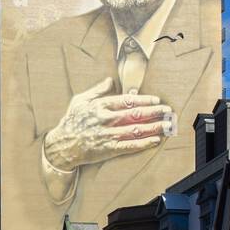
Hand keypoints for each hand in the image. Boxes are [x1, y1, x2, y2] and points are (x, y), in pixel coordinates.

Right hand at [44, 77, 174, 170]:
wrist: (61, 145)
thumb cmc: (71, 121)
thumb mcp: (80, 100)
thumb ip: (97, 90)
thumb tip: (110, 80)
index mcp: (100, 106)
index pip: (127, 101)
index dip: (144, 100)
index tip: (156, 100)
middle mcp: (106, 119)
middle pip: (135, 114)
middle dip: (154, 112)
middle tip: (168, 111)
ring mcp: (107, 135)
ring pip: (135, 129)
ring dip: (153, 127)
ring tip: (167, 124)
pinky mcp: (108, 149)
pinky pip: (129, 146)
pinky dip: (143, 143)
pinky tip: (155, 140)